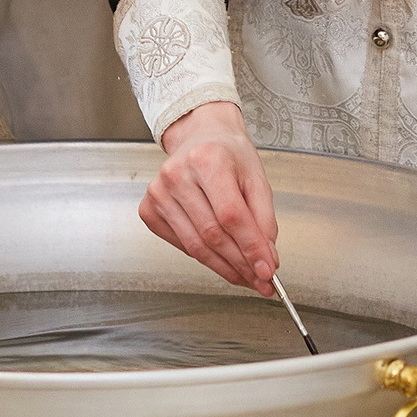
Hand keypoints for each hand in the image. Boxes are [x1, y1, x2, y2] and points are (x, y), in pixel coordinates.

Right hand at [141, 100, 279, 294]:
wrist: (199, 136)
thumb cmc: (228, 154)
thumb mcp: (256, 177)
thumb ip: (264, 218)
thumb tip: (266, 258)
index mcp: (207, 159)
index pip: (231, 215)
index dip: (251, 248)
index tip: (267, 270)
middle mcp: (177, 174)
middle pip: (212, 235)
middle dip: (240, 264)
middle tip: (260, 279)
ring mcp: (158, 192)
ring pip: (195, 246)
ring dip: (223, 268)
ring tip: (245, 276)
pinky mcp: (148, 209)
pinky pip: (180, 245)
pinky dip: (203, 258)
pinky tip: (220, 259)